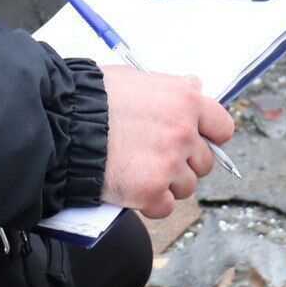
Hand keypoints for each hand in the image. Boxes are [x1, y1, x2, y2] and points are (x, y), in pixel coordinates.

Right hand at [100, 67, 235, 219]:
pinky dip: (150, 203)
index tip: (198, 141)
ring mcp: (168, 164)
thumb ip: (171, 87)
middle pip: (204, 162)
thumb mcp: (137, 79)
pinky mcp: (150, 191)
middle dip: (184, 163)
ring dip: (167, 184)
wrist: (63, 124)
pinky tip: (133, 189)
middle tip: (156, 158)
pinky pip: (164, 207)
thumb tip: (195, 85)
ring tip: (139, 171)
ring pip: (186, 187)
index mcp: (184, 101)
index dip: (209, 137)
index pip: (222, 127)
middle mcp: (182, 133)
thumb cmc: (93, 98)